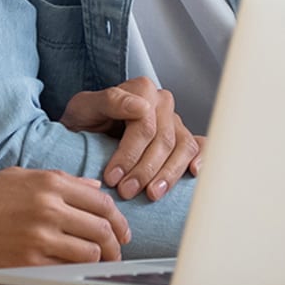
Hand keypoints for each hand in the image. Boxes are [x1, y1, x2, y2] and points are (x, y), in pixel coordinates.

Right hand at [0, 168, 129, 275]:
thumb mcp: (17, 177)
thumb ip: (59, 180)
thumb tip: (94, 186)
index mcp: (48, 183)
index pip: (101, 200)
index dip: (118, 217)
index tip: (121, 229)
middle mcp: (48, 207)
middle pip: (103, 226)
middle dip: (116, 241)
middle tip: (117, 250)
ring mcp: (39, 235)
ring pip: (92, 250)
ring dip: (100, 259)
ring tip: (100, 263)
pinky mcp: (28, 262)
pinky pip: (68, 268)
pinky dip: (78, 270)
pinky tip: (76, 271)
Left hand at [60, 77, 203, 201]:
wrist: (85, 133)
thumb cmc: (84, 120)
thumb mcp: (84, 107)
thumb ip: (110, 101)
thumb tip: (141, 107)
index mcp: (141, 90)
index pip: (144, 125)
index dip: (129, 154)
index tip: (112, 177)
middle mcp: (162, 102)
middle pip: (163, 140)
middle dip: (145, 170)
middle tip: (126, 191)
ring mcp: (175, 121)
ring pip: (183, 148)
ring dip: (168, 174)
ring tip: (151, 194)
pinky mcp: (182, 138)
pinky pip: (199, 147)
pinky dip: (201, 159)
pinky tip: (193, 173)